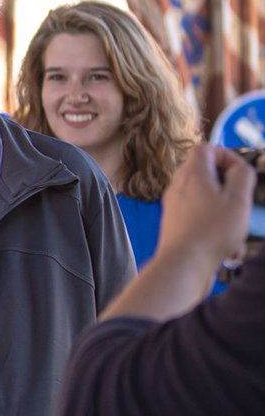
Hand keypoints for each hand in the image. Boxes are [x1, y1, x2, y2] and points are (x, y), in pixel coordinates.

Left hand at [158, 144, 254, 267]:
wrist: (182, 266)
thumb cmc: (211, 231)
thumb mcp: (238, 199)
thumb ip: (242, 176)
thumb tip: (238, 168)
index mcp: (191, 174)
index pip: (205, 148)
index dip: (226, 154)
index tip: (240, 171)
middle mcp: (178, 188)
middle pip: (205, 174)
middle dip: (228, 187)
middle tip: (240, 200)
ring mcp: (174, 207)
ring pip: (206, 201)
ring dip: (225, 215)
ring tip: (236, 232)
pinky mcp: (174, 226)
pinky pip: (199, 221)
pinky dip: (215, 231)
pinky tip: (228, 250)